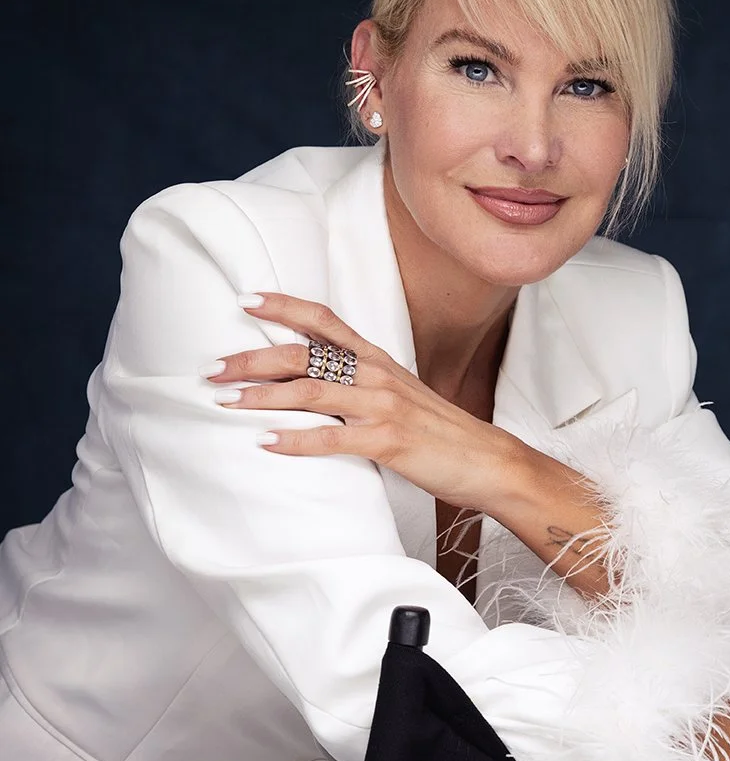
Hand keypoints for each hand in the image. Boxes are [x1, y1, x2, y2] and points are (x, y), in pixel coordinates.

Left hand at [204, 292, 520, 511]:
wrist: (487, 459)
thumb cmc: (440, 432)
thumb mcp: (400, 395)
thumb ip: (361, 384)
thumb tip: (316, 383)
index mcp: (377, 360)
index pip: (325, 322)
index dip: (284, 307)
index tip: (246, 300)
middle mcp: (377, 374)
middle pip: (304, 356)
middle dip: (252, 359)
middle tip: (212, 369)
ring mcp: (382, 406)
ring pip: (310, 392)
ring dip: (262, 396)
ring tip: (226, 402)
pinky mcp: (387, 441)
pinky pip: (332, 438)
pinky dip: (295, 440)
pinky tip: (265, 444)